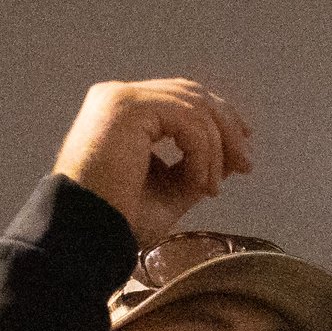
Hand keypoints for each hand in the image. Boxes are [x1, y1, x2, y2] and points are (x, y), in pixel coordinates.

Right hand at [51, 78, 252, 244]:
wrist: (85, 236)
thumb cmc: (118, 221)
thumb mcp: (169, 191)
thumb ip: (196, 169)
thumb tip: (233, 156)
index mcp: (123, 113)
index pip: (180, 99)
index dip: (216, 119)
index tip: (241, 150)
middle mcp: (118, 98)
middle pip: (191, 94)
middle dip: (225, 127)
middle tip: (245, 163)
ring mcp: (120, 99)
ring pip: (194, 106)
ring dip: (216, 147)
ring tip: (213, 187)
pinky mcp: (127, 108)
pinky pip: (187, 120)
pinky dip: (203, 152)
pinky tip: (200, 184)